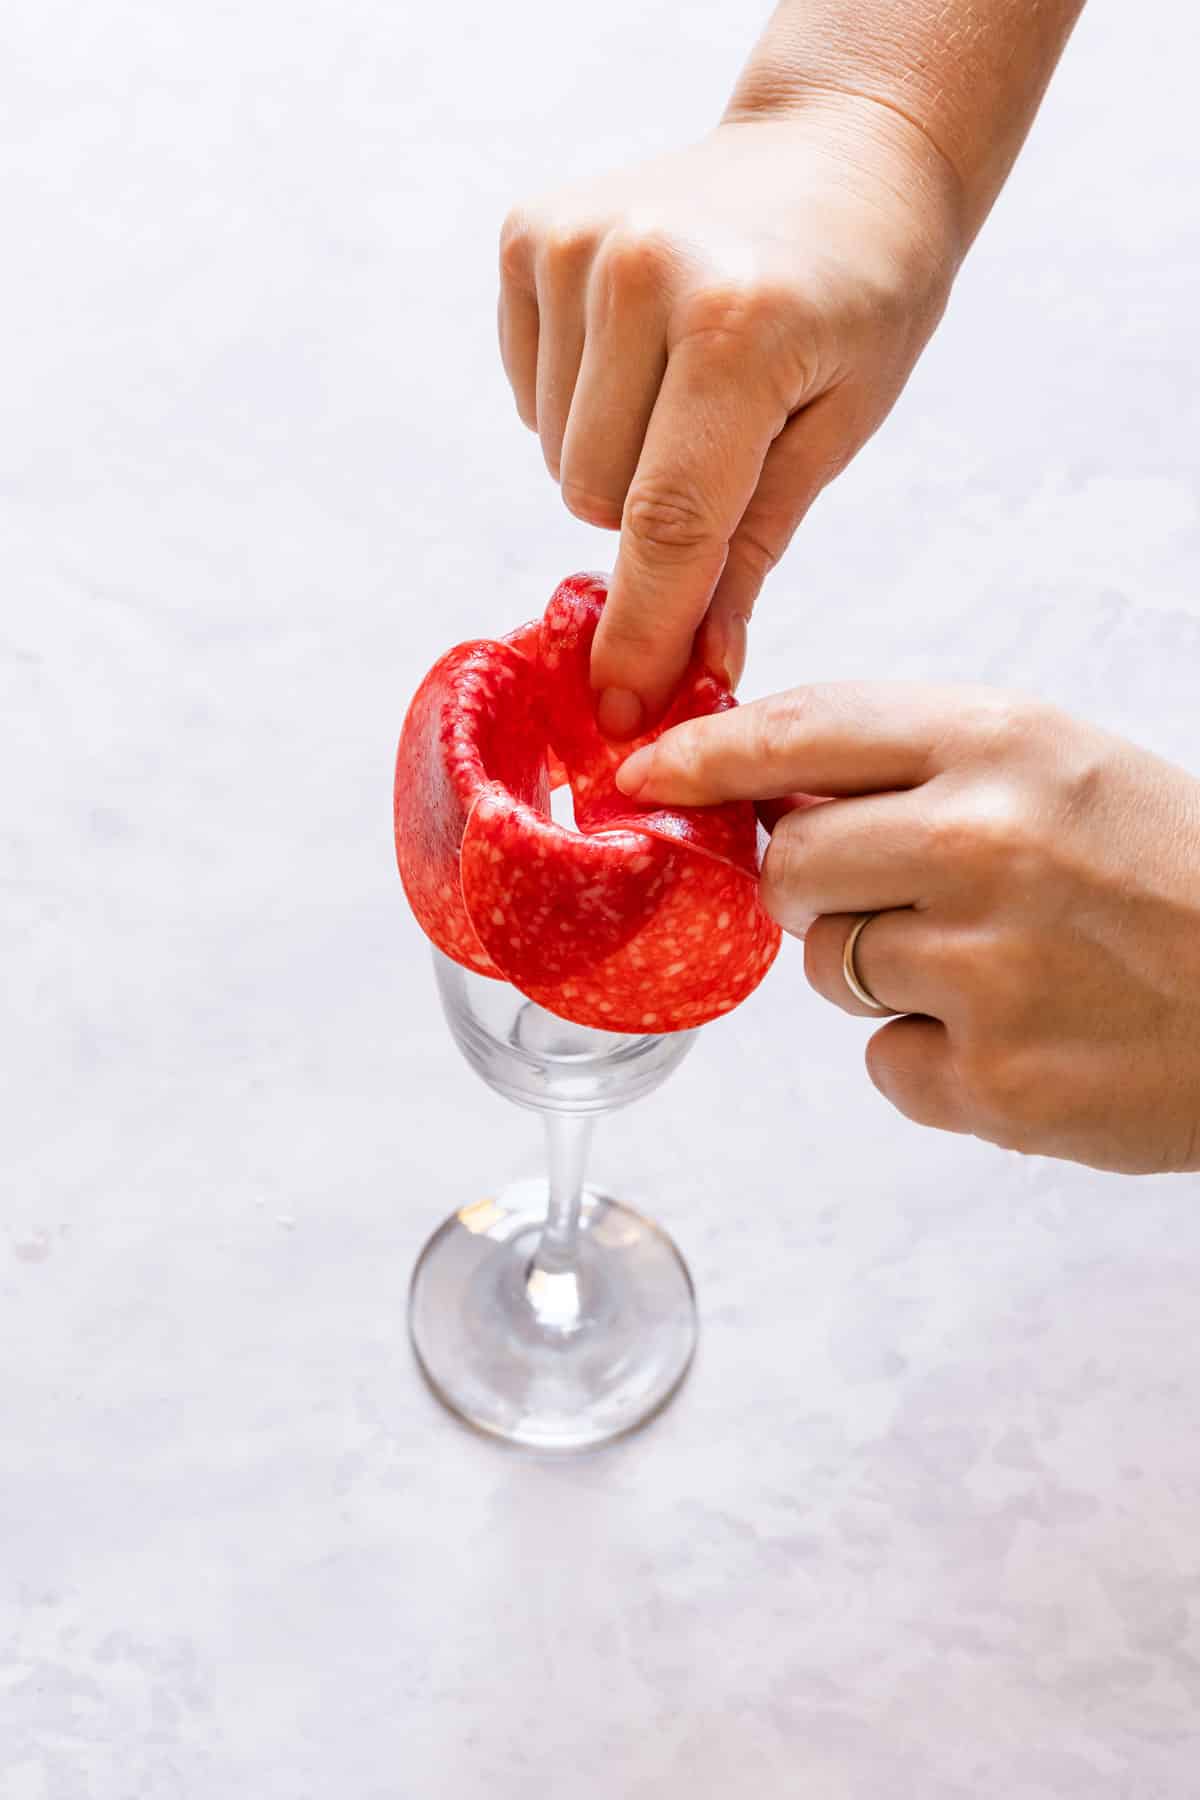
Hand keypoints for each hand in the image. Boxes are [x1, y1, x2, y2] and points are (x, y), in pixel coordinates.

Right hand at [498, 104, 963, 731]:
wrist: (845, 151)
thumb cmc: (862, 298)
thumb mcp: (838, 428)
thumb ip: (752, 550)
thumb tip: (692, 671)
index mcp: (739, 324)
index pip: (669, 522)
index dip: (644, 630)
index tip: (623, 707)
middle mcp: (641, 270)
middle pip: (596, 499)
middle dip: (650, 520)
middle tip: (721, 452)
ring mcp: (574, 241)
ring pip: (558, 455)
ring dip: (616, 460)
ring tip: (688, 390)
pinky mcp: (531, 232)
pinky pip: (529, 396)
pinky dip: (580, 404)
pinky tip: (643, 355)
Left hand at [616, 688, 1199, 1173]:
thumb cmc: (1176, 876)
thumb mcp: (1065, 768)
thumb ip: (920, 763)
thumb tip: (768, 787)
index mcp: (1004, 746)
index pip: (803, 733)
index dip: (706, 757)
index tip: (645, 775)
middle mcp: (984, 845)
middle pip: (790, 865)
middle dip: (816, 885)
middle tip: (899, 894)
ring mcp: (985, 970)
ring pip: (828, 969)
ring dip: (883, 972)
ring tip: (998, 966)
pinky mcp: (992, 1082)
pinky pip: (884, 1063)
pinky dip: (933, 1058)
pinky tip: (1021, 1036)